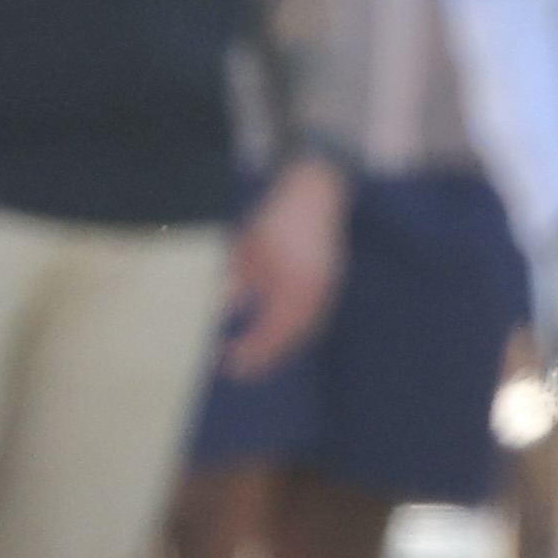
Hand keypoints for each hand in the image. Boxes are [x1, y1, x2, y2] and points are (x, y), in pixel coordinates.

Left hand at [224, 155, 349, 378]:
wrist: (317, 188)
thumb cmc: (279, 215)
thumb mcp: (249, 246)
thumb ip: (238, 279)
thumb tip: (223, 307)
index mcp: (294, 284)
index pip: (271, 330)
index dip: (250, 350)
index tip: (227, 361)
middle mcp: (315, 290)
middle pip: (292, 336)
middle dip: (267, 356)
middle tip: (242, 369)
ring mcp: (329, 285)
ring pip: (308, 328)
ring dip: (285, 346)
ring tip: (262, 357)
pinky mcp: (334, 279)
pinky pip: (318, 315)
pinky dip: (300, 330)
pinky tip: (286, 334)